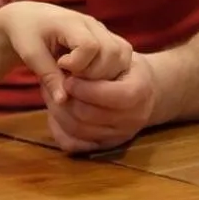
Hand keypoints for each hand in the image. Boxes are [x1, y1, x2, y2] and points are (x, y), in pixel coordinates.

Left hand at [0, 3, 132, 107]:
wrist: (27, 19)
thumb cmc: (25, 34)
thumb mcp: (31, 55)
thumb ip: (48, 76)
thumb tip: (64, 101)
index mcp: (72, 22)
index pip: (90, 46)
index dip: (78, 64)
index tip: (61, 66)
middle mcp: (93, 24)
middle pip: (111, 52)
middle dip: (94, 74)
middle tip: (72, 77)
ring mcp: (102, 31)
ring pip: (121, 56)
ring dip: (103, 75)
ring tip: (80, 77)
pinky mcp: (107, 40)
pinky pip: (121, 58)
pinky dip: (109, 72)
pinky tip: (89, 77)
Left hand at [45, 52, 159, 154]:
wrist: (146, 89)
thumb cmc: (125, 66)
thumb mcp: (117, 53)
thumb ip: (97, 60)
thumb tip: (66, 67)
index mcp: (140, 91)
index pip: (111, 96)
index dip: (85, 89)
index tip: (68, 78)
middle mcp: (133, 118)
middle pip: (89, 115)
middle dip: (65, 99)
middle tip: (53, 85)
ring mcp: (120, 135)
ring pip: (78, 131)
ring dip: (58, 112)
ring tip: (52, 95)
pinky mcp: (106, 145)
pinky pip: (74, 145)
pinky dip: (59, 129)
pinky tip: (55, 113)